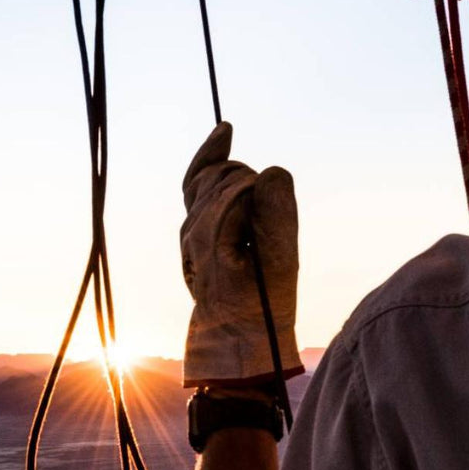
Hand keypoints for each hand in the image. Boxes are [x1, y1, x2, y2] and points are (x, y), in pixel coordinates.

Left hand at [180, 122, 302, 386]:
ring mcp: (189, 228)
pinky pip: (197, 181)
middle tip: (266, 232)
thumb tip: (272, 171)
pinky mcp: (193, 228)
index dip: (264, 197)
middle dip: (252, 189)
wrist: (235, 337)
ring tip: (255, 222)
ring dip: (240, 183)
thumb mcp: (279, 262)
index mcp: (208, 236)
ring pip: (213, 178)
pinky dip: (212, 156)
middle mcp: (192, 228)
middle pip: (225, 178)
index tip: (272, 224)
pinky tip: (225, 132)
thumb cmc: (261, 303)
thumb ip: (277, 215)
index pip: (239, 189)